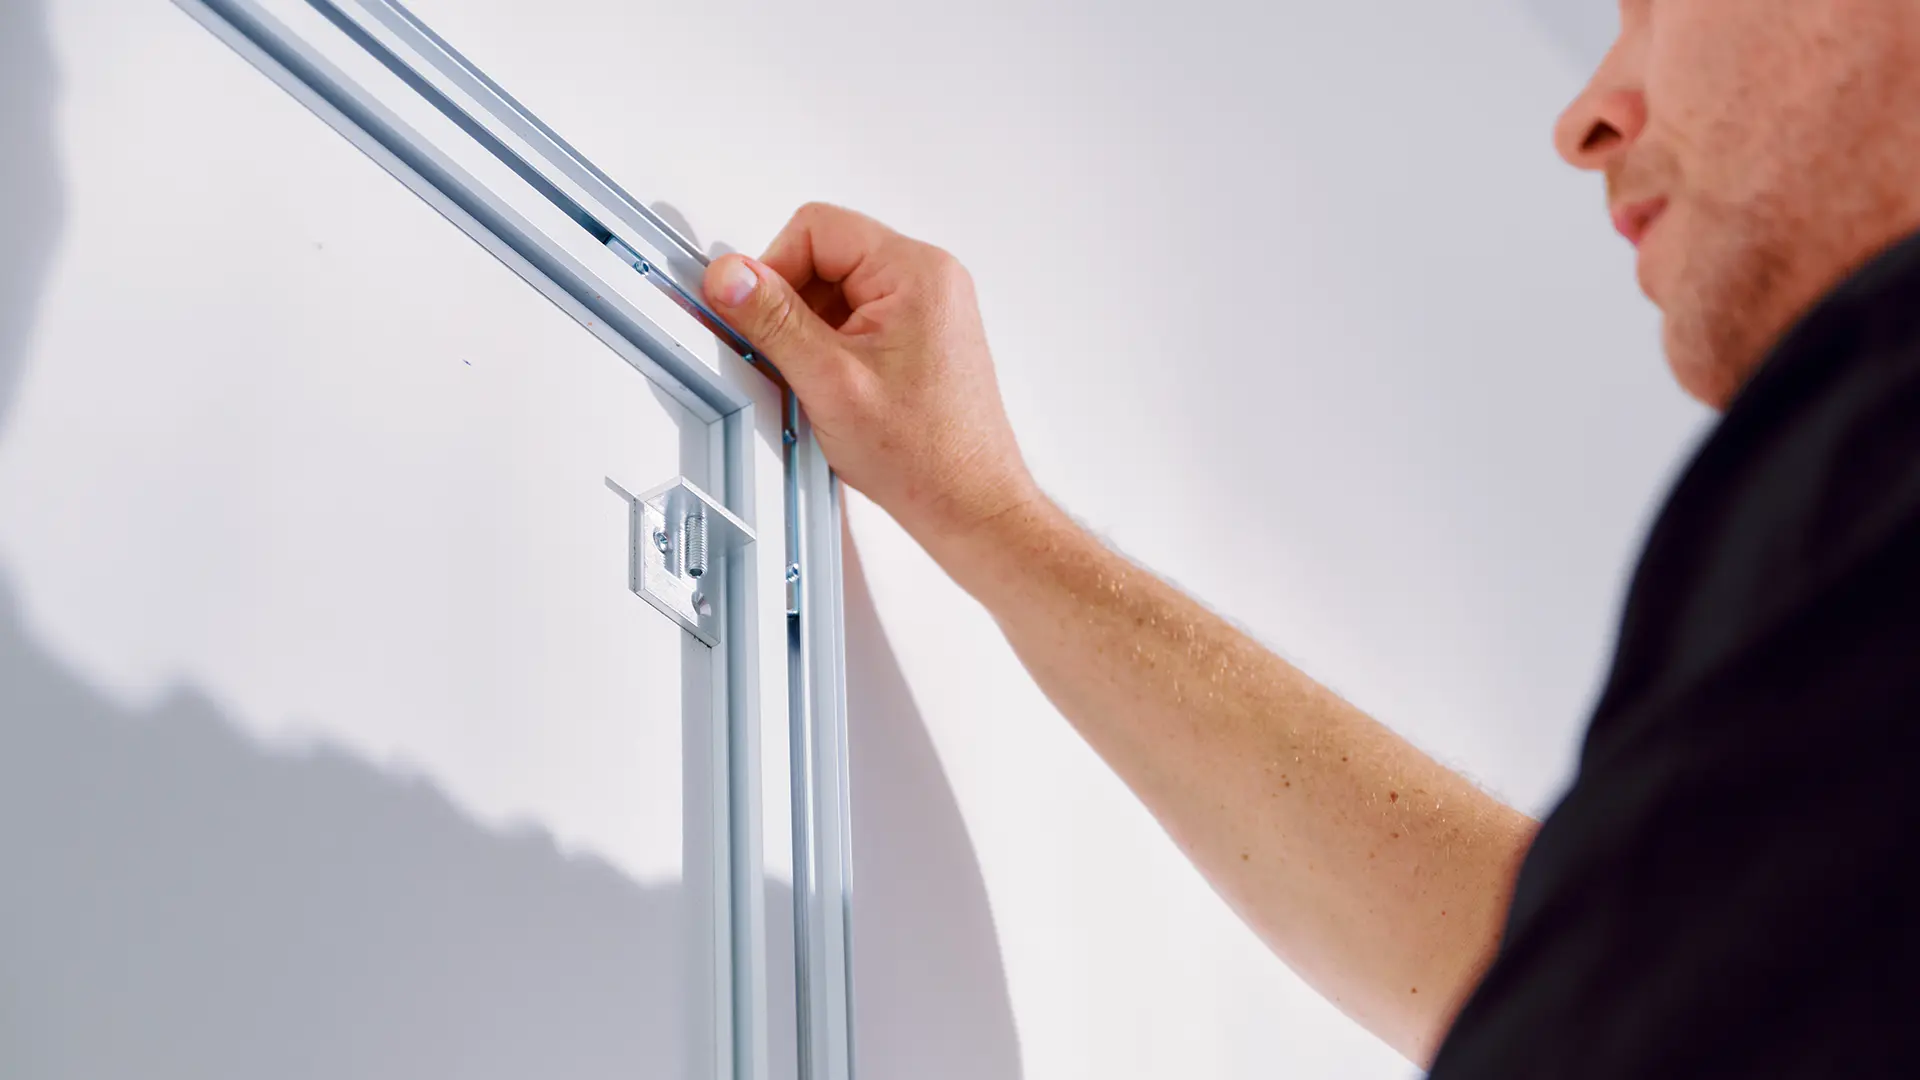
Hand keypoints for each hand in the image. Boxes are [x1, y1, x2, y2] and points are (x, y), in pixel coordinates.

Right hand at [702, 203, 1038, 547]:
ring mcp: (928, 307)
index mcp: (916, 271)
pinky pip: (856, 319)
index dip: (773, 269)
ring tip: (822, 386)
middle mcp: (929, 279)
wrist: (970, 505)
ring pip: (836, 291)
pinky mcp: (921, 336)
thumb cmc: (927, 455)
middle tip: (790, 360)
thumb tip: (730, 276)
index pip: (817, 227)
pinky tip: (835, 390)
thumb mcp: (830, 381)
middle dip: (792, 307)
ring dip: (810, 332)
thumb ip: (774, 320)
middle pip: (825, 256)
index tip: (752, 314)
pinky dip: (831, 349)